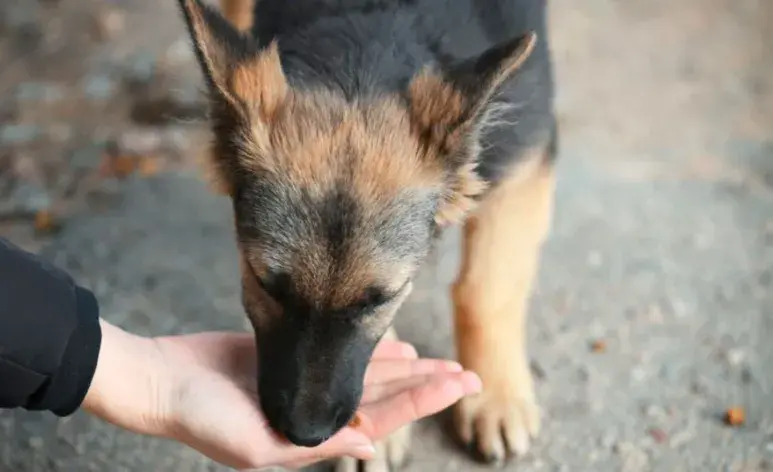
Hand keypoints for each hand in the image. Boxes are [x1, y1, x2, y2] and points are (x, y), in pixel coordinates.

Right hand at [82, 320, 481, 469]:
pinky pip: (342, 352)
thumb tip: (368, 443)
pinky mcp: (294, 355)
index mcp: (313, 436)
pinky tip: (398, 346)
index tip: (460, 384)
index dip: (423, 401)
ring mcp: (307, 380)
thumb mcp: (256, 447)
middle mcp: (317, 409)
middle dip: (427, 385)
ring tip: (441, 363)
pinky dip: (371, 351)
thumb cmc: (202, 418)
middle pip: (385, 395)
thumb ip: (315, 444)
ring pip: (369, 373)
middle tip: (468, 372)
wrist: (164, 380)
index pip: (382, 416)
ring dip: (406, 369)